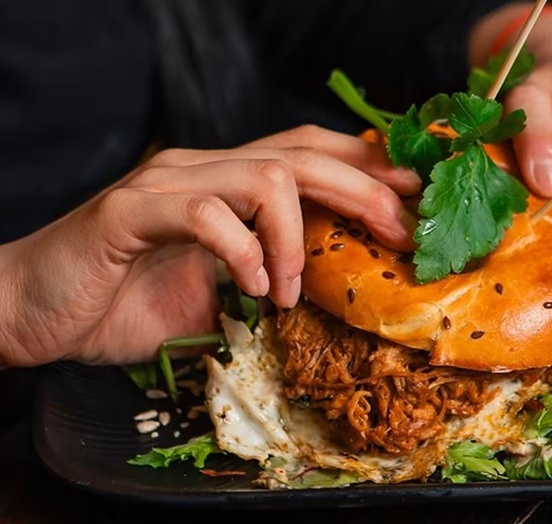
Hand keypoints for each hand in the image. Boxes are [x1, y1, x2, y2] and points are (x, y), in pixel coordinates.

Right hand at [0, 126, 419, 366]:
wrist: (32, 309)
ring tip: (292, 290)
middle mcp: (202, 168)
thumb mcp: (217, 289)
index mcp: (226, 181)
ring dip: (297, 237)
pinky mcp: (130, 210)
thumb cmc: (125, 301)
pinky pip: (207, 215)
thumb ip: (268, 274)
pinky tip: (251, 291)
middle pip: (304, 153)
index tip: (417, 199)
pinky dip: (243, 252)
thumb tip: (336, 287)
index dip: (369, 166)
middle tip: (400, 234)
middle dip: (365, 190)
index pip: (311, 151)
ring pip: (266, 174)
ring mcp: (167, 183)